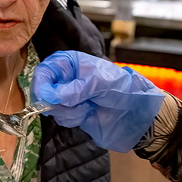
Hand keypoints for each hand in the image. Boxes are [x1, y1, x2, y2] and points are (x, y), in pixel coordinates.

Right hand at [32, 51, 164, 151]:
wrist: (138, 114)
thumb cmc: (123, 89)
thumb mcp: (100, 83)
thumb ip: (75, 88)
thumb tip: (50, 97)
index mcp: (73, 63)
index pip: (47, 69)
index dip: (42, 82)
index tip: (45, 96)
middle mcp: (68, 79)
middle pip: (45, 89)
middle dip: (55, 99)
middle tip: (71, 103)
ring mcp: (71, 98)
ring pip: (52, 105)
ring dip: (67, 110)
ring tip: (87, 107)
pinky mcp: (74, 114)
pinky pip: (62, 117)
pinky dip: (72, 118)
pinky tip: (87, 114)